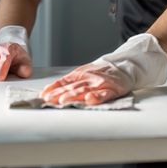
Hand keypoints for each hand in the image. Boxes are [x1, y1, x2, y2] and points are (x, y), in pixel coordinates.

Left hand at [40, 33, 166, 105]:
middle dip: (59, 94)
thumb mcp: (82, 73)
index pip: (63, 82)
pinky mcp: (112, 89)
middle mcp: (88, 78)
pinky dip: (97, 97)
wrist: (122, 66)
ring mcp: (100, 83)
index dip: (53, 88)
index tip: (43, 95)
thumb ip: (68, 82)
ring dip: (73, 96)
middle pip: (72, 87)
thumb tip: (49, 91)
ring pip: (85, 90)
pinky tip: (90, 100)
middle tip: (49, 100)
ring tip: (63, 101)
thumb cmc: (100, 72)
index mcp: (79, 74)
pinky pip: (104, 94)